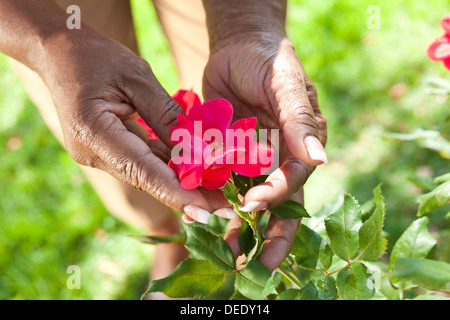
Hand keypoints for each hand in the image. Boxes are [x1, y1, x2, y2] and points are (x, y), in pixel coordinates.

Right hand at [38, 29, 230, 218]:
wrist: (58, 52)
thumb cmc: (96, 56)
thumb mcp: (137, 78)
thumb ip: (166, 114)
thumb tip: (195, 149)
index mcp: (92, 132)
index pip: (140, 170)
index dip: (175, 192)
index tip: (205, 209)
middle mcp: (91, 152)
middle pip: (145, 179)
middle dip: (186, 193)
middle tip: (224, 205)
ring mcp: (96, 154)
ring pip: (145, 174)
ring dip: (179, 182)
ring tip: (217, 191)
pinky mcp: (104, 151)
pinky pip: (140, 162)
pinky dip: (166, 166)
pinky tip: (194, 171)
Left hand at [202, 32, 327, 270]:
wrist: (238, 47)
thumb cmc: (268, 60)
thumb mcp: (286, 84)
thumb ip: (300, 121)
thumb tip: (321, 159)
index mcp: (301, 145)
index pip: (294, 179)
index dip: (276, 195)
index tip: (253, 203)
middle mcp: (279, 159)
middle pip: (278, 206)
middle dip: (268, 237)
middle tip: (255, 268)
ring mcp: (254, 160)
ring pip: (250, 203)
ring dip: (239, 230)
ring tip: (226, 258)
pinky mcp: (230, 156)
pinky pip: (225, 187)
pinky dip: (217, 206)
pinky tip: (206, 225)